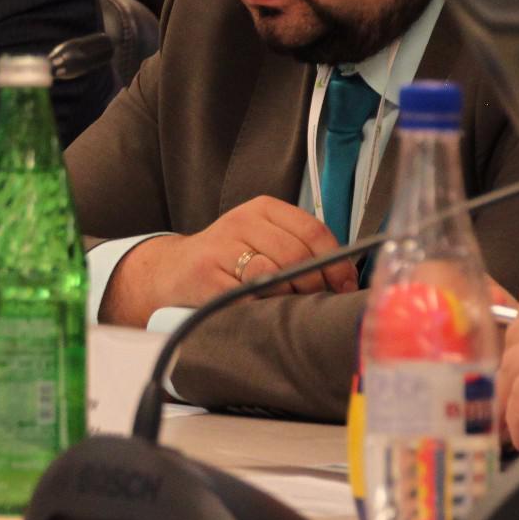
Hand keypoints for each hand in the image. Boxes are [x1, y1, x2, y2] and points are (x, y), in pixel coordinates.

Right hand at [100, 196, 358, 325]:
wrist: (172, 272)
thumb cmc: (228, 260)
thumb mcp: (262, 239)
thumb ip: (299, 248)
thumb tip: (346, 278)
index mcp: (261, 208)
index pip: (312, 230)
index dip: (336, 262)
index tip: (344, 284)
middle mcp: (240, 221)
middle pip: (297, 255)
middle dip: (313, 285)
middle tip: (313, 302)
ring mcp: (221, 247)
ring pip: (275, 275)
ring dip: (287, 298)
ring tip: (284, 306)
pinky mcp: (207, 275)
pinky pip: (250, 296)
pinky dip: (262, 308)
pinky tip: (261, 311)